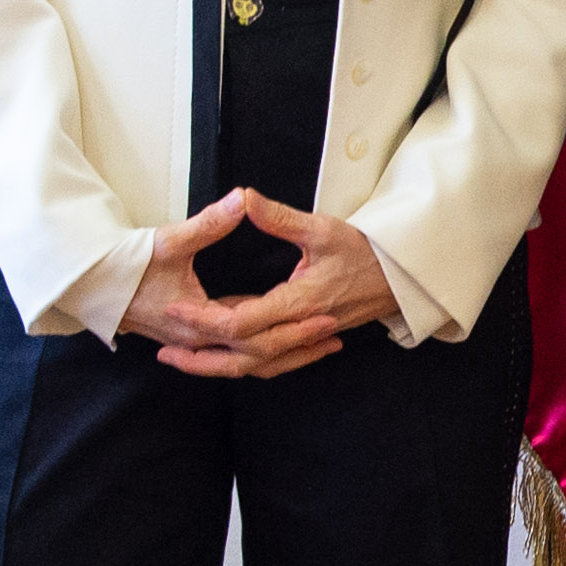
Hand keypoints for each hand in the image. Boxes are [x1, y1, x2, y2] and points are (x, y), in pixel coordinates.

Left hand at [134, 191, 396, 378]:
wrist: (400, 276)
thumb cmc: (365, 250)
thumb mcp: (322, 228)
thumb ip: (279, 218)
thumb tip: (243, 198)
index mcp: (300, 301)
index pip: (244, 321)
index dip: (206, 319)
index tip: (175, 308)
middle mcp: (300, 326)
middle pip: (244, 356)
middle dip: (202, 358)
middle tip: (165, 352)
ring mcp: (304, 336)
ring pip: (256, 365)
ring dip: (218, 367)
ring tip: (183, 361)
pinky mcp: (305, 337)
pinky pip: (270, 360)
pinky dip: (243, 363)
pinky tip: (221, 355)